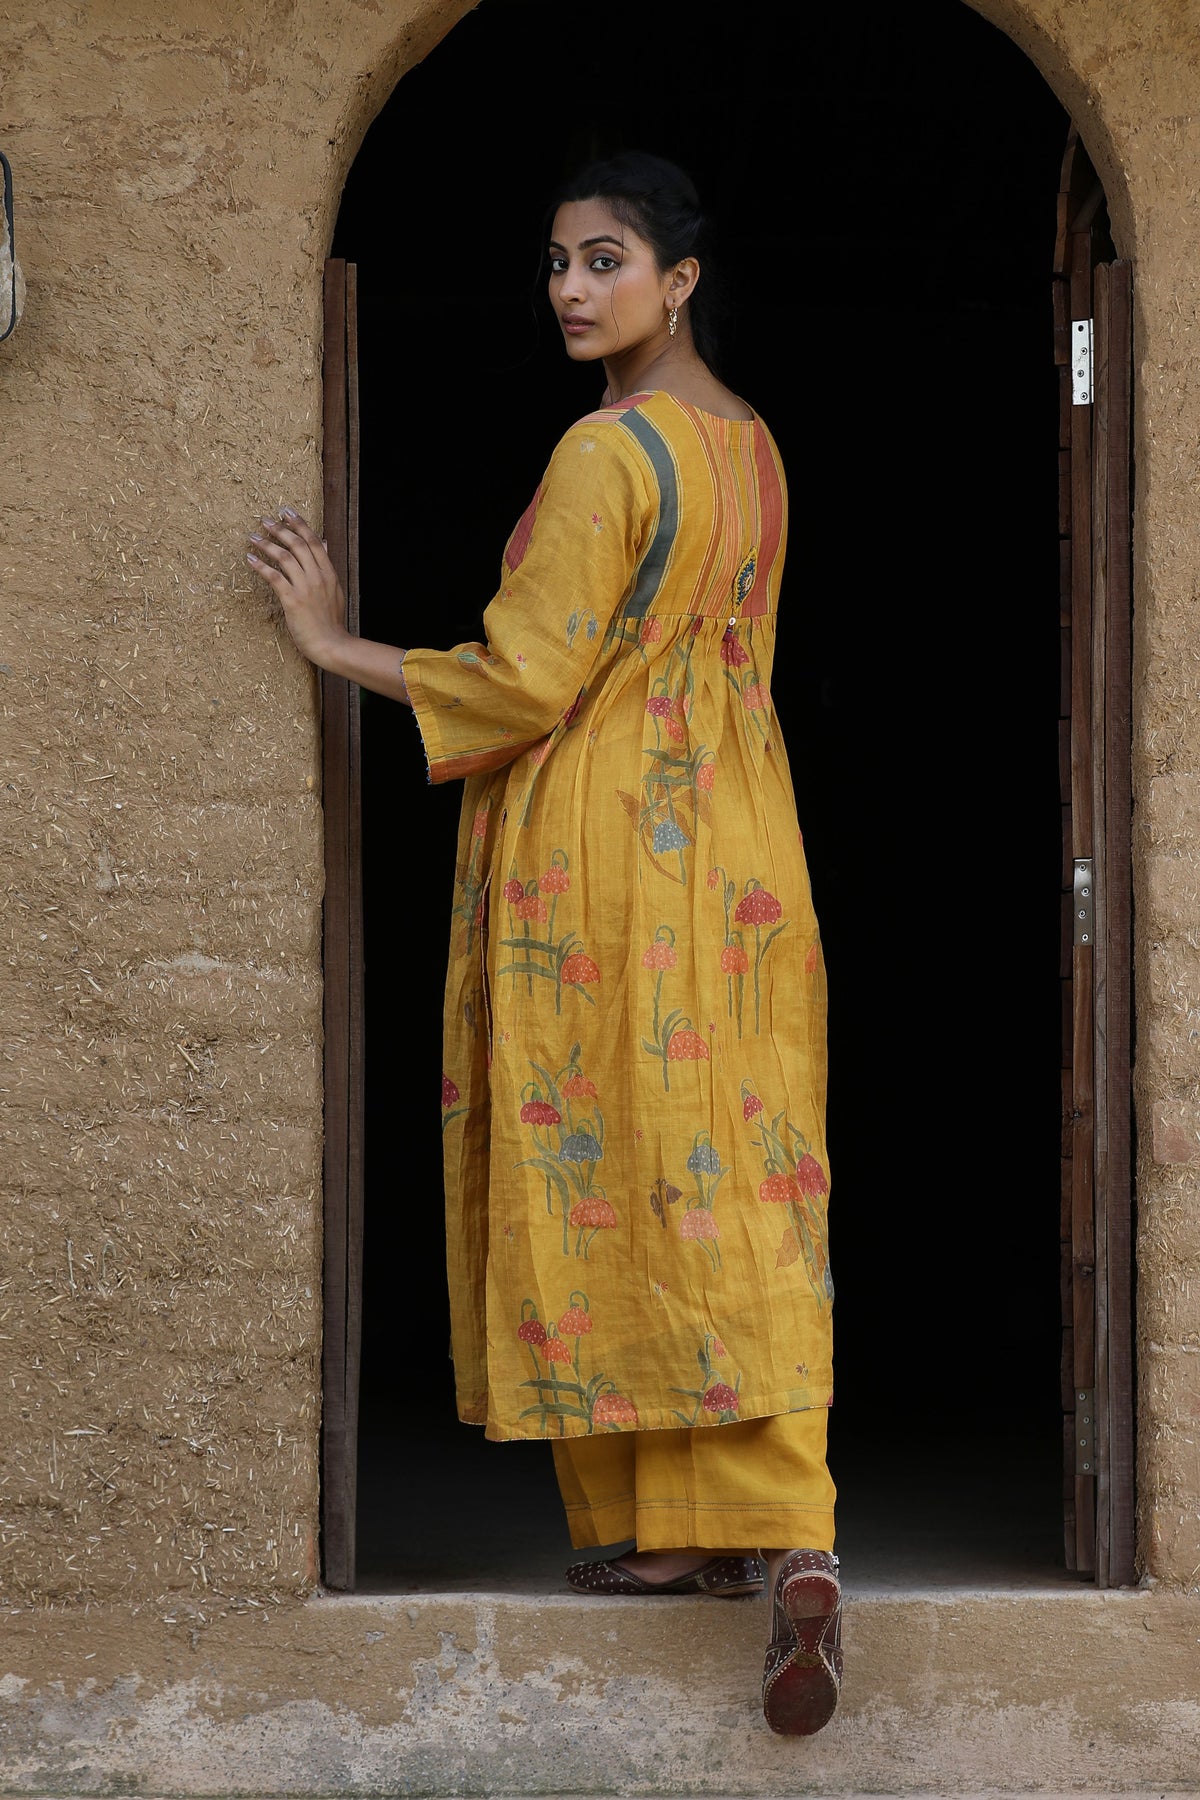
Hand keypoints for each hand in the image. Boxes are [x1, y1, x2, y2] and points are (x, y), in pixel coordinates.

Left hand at [247, 508, 346, 666]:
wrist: (331, 644)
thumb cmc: (331, 621)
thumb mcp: (334, 589)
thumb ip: (326, 565)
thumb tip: (324, 542)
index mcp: (328, 573)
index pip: (313, 541)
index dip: (299, 524)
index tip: (286, 512)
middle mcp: (318, 576)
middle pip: (298, 544)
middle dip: (280, 529)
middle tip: (265, 520)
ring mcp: (306, 588)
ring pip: (285, 557)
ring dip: (267, 544)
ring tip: (254, 537)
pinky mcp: (293, 600)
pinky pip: (274, 577)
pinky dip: (261, 566)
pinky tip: (250, 558)